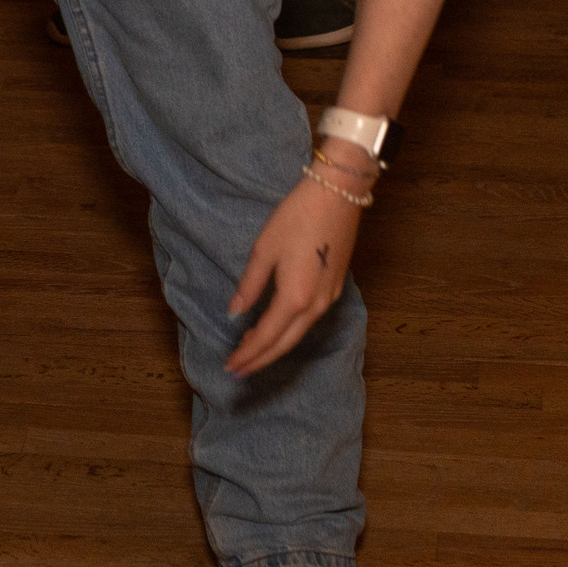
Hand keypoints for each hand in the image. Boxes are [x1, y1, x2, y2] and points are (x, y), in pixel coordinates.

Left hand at [225, 171, 363, 376]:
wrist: (337, 196)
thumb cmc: (296, 218)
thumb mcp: (265, 250)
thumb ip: (250, 286)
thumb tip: (235, 313)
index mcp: (294, 299)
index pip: (266, 337)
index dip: (247, 354)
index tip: (230, 366)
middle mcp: (315, 306)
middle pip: (285, 344)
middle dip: (260, 359)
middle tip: (239, 370)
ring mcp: (329, 299)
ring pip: (299, 334)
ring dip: (275, 346)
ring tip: (253, 352)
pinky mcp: (335, 288)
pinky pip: (309, 321)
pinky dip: (290, 331)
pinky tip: (279, 328)